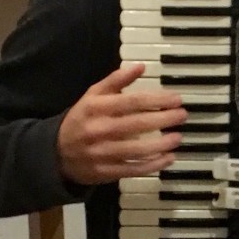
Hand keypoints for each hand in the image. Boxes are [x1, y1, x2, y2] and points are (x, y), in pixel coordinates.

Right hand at [57, 62, 188, 184]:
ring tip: (177, 137)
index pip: (132, 102)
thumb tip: (140, 66)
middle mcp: (99, 129)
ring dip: (161, 144)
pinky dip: (153, 165)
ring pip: (137, 149)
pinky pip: (133, 168)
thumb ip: (116, 80)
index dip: (157, 100)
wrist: (56, 153)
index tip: (176, 99)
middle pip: (137, 124)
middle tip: (182, 115)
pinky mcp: (106, 172)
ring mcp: (102, 153)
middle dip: (163, 119)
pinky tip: (168, 158)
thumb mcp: (93, 95)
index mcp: (96, 107)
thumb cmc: (81, 119)